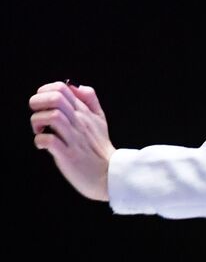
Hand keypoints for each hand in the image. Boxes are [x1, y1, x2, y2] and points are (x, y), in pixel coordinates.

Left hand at [29, 82, 114, 201]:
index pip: (62, 88)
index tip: (42, 103)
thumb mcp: (100, 119)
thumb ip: (90, 99)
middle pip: (56, 98)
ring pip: (52, 116)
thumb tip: (75, 86)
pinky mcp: (69, 155)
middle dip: (38, 102)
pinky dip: (40, 141)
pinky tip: (43, 146)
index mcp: (84, 113)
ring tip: (40, 130)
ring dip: (38, 121)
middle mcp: (80, 123)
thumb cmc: (100, 149)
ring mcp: (74, 139)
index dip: (45, 90)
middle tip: (38, 115)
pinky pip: (50, 141)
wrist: (110, 175)